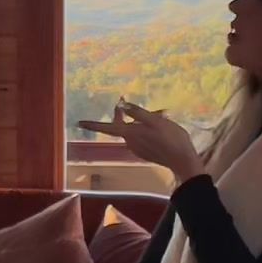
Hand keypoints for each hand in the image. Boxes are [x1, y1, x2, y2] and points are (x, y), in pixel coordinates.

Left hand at [78, 100, 202, 180]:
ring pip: (134, 130)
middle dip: (129, 114)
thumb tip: (122, 105)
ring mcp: (137, 149)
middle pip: (122, 125)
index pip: (107, 128)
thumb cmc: (170, 138)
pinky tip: (162, 126)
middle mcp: (130, 142)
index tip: (79, 123)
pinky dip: (147, 129)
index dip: (93, 124)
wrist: (182, 160)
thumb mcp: (155, 120)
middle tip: (134, 103)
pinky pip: (141, 137)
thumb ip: (137, 112)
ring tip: (162, 115)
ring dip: (143, 121)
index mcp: (130, 134)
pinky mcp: (145, 153)